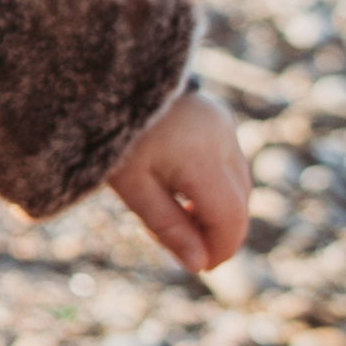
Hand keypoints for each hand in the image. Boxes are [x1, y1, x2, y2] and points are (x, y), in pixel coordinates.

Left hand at [106, 85, 251, 274]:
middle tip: (182, 243)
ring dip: (218, 209)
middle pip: (239, 204)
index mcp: (201, 157)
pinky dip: (216, 185)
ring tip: (176, 212)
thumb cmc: (112, 134)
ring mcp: (226, 125)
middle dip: (217, 232)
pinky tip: (182, 188)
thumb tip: (199, 266)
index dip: (221, 249)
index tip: (200, 266)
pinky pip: (231, 163)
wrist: (106, 79)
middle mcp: (223, 139)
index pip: (230, 218)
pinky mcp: (222, 118)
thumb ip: (168, 226)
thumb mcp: (133, 187)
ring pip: (239, 185)